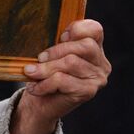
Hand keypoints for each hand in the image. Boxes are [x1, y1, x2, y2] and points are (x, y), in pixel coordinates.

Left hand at [10, 19, 109, 133]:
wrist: (40, 104)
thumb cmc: (45, 74)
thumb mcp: (49, 54)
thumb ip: (54, 41)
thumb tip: (46, 31)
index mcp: (94, 47)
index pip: (95, 29)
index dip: (76, 29)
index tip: (59, 37)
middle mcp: (100, 62)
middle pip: (84, 45)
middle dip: (56, 51)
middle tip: (40, 58)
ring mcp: (97, 78)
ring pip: (71, 62)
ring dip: (45, 68)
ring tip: (32, 73)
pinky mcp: (88, 91)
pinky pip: (62, 80)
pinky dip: (44, 83)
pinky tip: (35, 87)